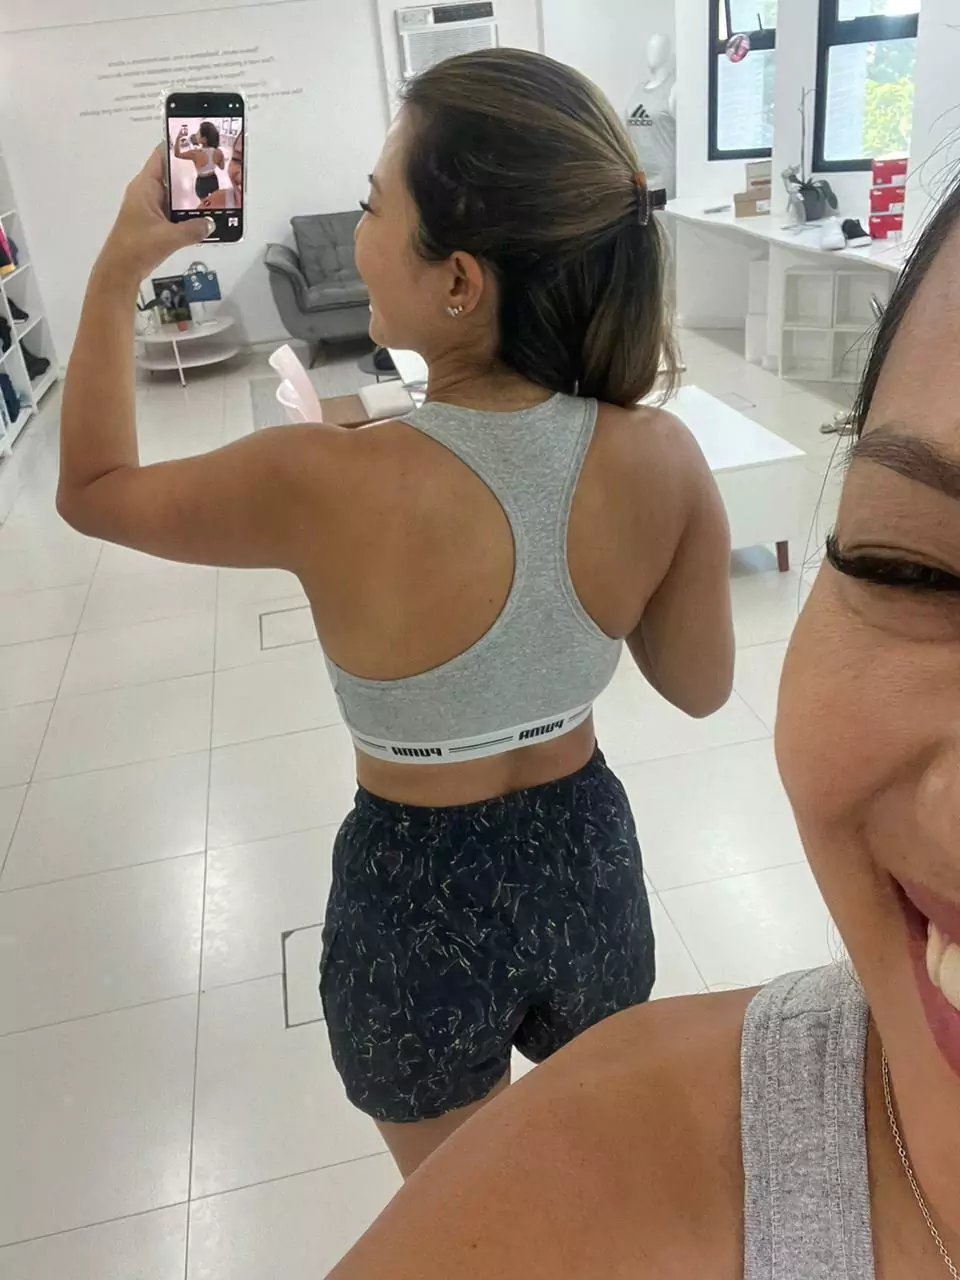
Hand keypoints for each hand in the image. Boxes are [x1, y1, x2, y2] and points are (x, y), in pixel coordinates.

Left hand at [98, 147, 212, 281]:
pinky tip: (205, 217)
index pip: (162, 155)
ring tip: (217, 193)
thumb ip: (193, 229)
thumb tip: (212, 223)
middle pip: (172, 174)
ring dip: (192, 196)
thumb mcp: (169, 237)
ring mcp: (149, 207)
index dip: (180, 147)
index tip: (202, 144)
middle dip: (193, 173)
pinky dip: (187, 212)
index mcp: (145, 186)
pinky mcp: (153, 222)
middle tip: (218, 171)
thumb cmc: (138, 247)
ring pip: (174, 194)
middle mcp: (147, 192)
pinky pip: (173, 211)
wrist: (119, 271)